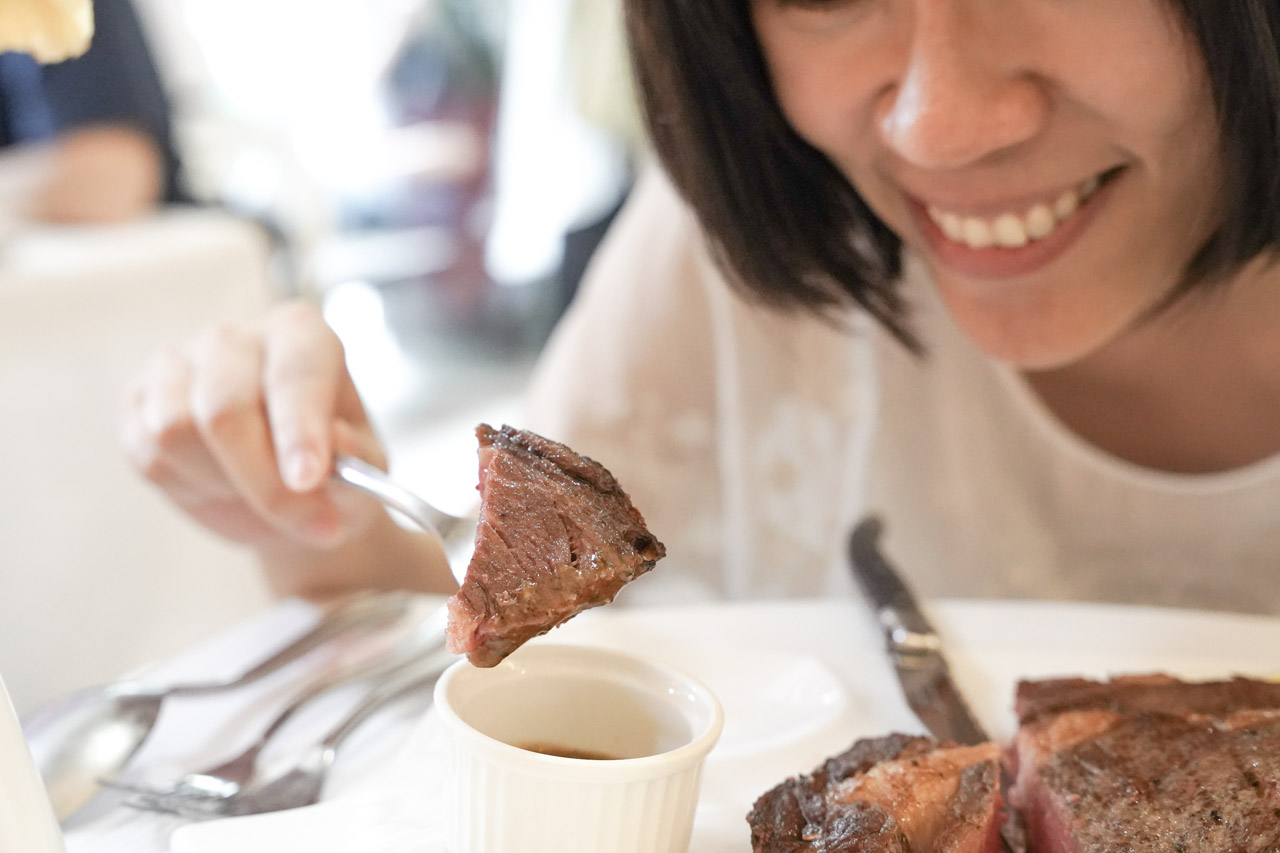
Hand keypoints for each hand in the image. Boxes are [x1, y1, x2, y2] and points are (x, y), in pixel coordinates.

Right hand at [121, 299, 386, 554]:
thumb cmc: (334, 468)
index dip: (298, 426)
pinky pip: (150, 454)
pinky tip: (222, 484)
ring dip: (225, 484)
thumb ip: (355, 456)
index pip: (295, 370)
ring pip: (177, 430)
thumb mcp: (363, 469)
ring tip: (261, 493)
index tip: (308, 478)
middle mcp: (235, 338)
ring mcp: (178, 363)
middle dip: (263, 480)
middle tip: (307, 522)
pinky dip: (190, 486)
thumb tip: (335, 443)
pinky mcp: (140, 400)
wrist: (290, 492)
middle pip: (226, 407)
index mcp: (301, 334)